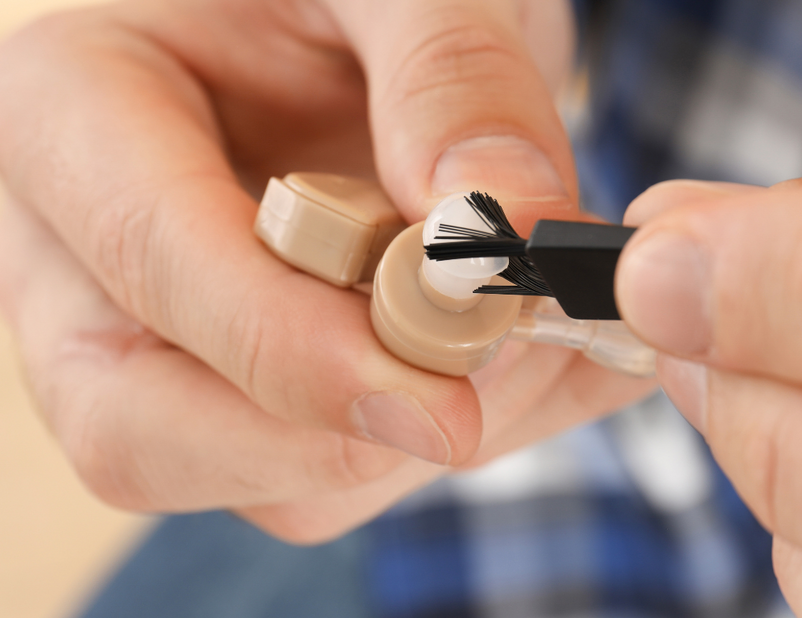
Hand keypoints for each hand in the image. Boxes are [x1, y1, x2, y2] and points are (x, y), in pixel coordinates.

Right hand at [0, 0, 653, 542]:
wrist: (385, 21)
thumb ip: (453, 79)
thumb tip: (501, 229)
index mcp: (80, 116)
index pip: (151, 268)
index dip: (297, 353)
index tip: (446, 396)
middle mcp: (92, 257)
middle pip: (148, 433)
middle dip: (341, 434)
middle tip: (494, 376)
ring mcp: (173, 345)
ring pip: (268, 482)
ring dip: (427, 438)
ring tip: (537, 329)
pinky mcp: (261, 398)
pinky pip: (350, 474)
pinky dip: (469, 434)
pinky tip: (535, 357)